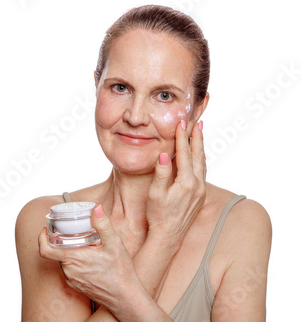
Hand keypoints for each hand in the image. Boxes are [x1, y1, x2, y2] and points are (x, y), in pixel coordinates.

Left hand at [38, 205, 136, 317]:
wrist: (125, 297)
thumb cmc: (120, 271)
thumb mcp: (114, 243)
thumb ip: (103, 224)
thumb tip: (96, 208)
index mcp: (73, 259)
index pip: (45, 250)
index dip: (42, 238)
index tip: (47, 229)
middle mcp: (68, 271)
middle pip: (55, 252)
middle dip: (60, 241)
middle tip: (71, 232)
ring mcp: (71, 280)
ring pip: (62, 261)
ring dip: (68, 251)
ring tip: (82, 244)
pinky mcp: (76, 286)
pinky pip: (69, 270)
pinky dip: (74, 261)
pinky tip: (87, 257)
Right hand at [146, 120, 205, 245]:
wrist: (168, 237)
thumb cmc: (158, 216)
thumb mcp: (155, 194)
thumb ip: (161, 173)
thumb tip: (164, 154)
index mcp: (186, 183)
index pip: (185, 154)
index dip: (182, 137)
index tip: (181, 123)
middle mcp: (198, 185)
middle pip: (199, 155)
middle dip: (197, 138)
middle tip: (197, 122)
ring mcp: (201, 191)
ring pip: (203, 164)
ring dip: (201, 148)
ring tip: (199, 135)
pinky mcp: (200, 196)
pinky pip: (202, 172)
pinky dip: (200, 160)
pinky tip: (197, 157)